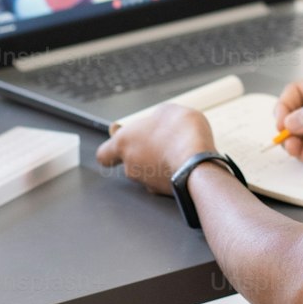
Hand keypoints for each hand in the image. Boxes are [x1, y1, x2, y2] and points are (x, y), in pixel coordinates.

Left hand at [96, 104, 214, 194]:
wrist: (198, 162)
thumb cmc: (179, 133)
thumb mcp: (167, 111)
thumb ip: (156, 118)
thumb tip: (158, 121)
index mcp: (124, 142)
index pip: (104, 154)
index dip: (111, 149)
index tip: (120, 139)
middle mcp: (130, 165)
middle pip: (129, 160)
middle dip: (143, 151)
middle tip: (159, 139)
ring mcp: (146, 182)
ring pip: (147, 171)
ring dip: (157, 162)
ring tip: (177, 148)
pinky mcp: (162, 192)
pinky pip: (163, 179)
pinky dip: (170, 172)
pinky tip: (184, 161)